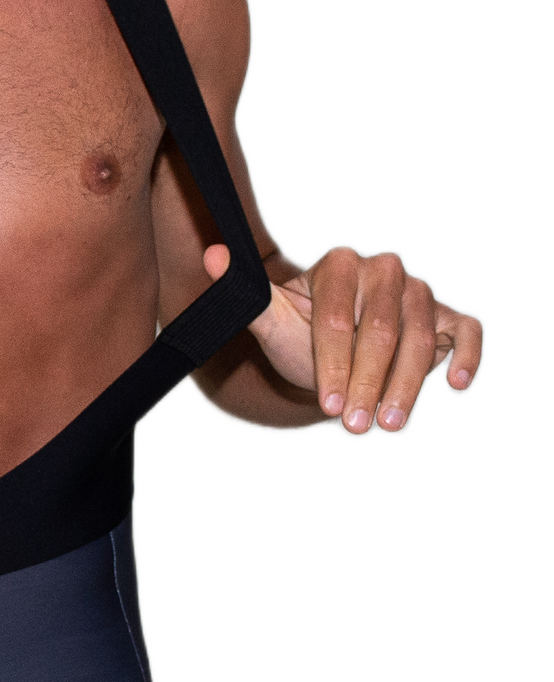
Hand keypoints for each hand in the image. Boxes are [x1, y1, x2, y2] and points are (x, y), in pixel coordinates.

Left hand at [204, 244, 481, 431]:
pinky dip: (466, 356)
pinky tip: (456, 383)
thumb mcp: (272, 321)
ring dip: (406, 385)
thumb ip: (248, 297)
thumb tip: (214, 257)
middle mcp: (382, 271)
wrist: (330, 348)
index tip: (325, 404)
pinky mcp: (447, 314)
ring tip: (389, 422)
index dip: (332, 364)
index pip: (336, 318)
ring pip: (421, 338)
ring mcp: (418, 291)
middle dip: (366, 382)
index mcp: (339, 265)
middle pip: (380, 330)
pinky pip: (466, 330)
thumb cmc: (300, 335)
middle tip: (353, 424)